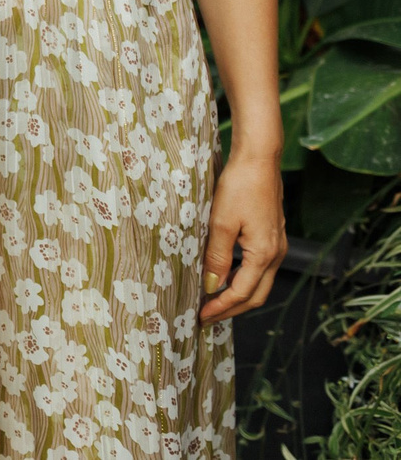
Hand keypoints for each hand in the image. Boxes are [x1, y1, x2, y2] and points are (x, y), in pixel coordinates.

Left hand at [198, 150, 286, 323]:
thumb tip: (212, 286)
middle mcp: (275, 254)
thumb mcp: (222, 223)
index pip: (242, 293)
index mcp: (264, 254)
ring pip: (259, 282)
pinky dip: (242, 278)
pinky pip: (258, 267)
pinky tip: (224, 275)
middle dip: (232, 309)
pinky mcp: (271, 235)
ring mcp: (276, 245)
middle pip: (256, 294)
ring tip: (213, 301)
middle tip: (207, 318)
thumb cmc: (239, 187)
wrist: (259, 159)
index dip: (222, 307)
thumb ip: (217, 256)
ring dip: (237, 295)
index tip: (202, 317)